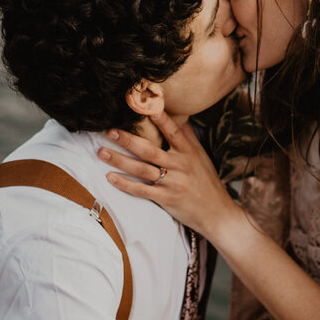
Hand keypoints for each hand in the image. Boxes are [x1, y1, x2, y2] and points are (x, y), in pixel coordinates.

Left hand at [99, 113, 241, 240]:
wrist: (217, 212)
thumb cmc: (207, 182)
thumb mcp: (201, 156)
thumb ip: (188, 137)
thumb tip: (180, 116)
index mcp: (188, 152)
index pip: (173, 131)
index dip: (160, 119)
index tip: (144, 107)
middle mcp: (180, 165)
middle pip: (150, 150)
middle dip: (128, 140)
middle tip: (109, 131)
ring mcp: (173, 182)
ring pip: (142, 169)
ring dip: (120, 160)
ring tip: (102, 152)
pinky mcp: (167, 199)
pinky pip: (142, 190)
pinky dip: (125, 184)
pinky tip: (111, 177)